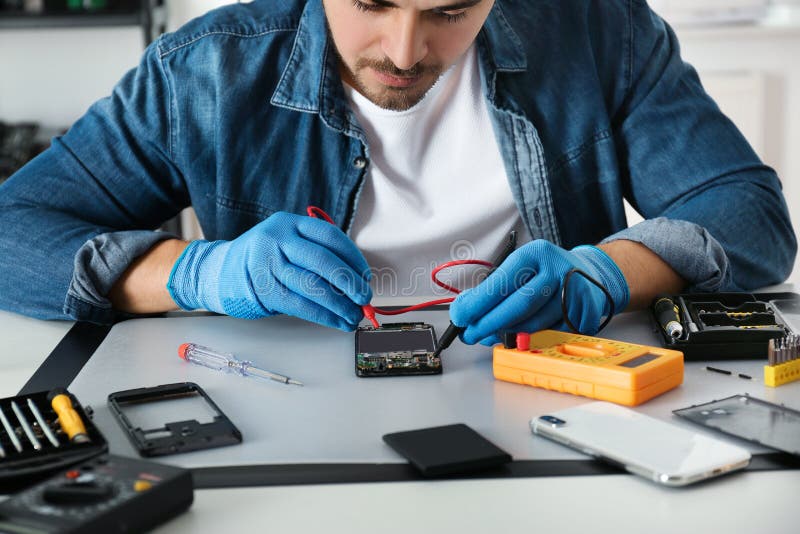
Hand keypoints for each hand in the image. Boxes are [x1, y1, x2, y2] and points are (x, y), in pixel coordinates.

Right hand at [167, 211, 371, 329]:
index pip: (330, 237)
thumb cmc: (265, 258)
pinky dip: (324, 316)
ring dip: (339, 304)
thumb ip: (318, 253)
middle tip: (365, 297)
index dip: (353, 258)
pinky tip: (337, 321)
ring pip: (313, 286)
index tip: (365, 275)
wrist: (220, 270)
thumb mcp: (288, 242)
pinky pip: (301, 305)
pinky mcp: (263, 290)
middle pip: (323, 261)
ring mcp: (268, 264)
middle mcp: (278, 239)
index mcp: (290, 223)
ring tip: (354, 315)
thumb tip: (356, 279)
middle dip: (349, 282)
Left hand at [449, 240, 628, 344]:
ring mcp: (576, 294)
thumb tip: (465, 308)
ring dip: (506, 335)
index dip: (479, 302)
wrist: (591, 273)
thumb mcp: (520, 267)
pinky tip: (519, 336)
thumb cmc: (545, 272)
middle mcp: (559, 270)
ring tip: (489, 336)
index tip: (461, 316)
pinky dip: (530, 339)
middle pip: (519, 305)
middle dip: (489, 324)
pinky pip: (550, 335)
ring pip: (534, 325)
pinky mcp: (586, 315)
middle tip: (470, 334)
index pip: (503, 280)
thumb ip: (493, 286)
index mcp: (537, 253)